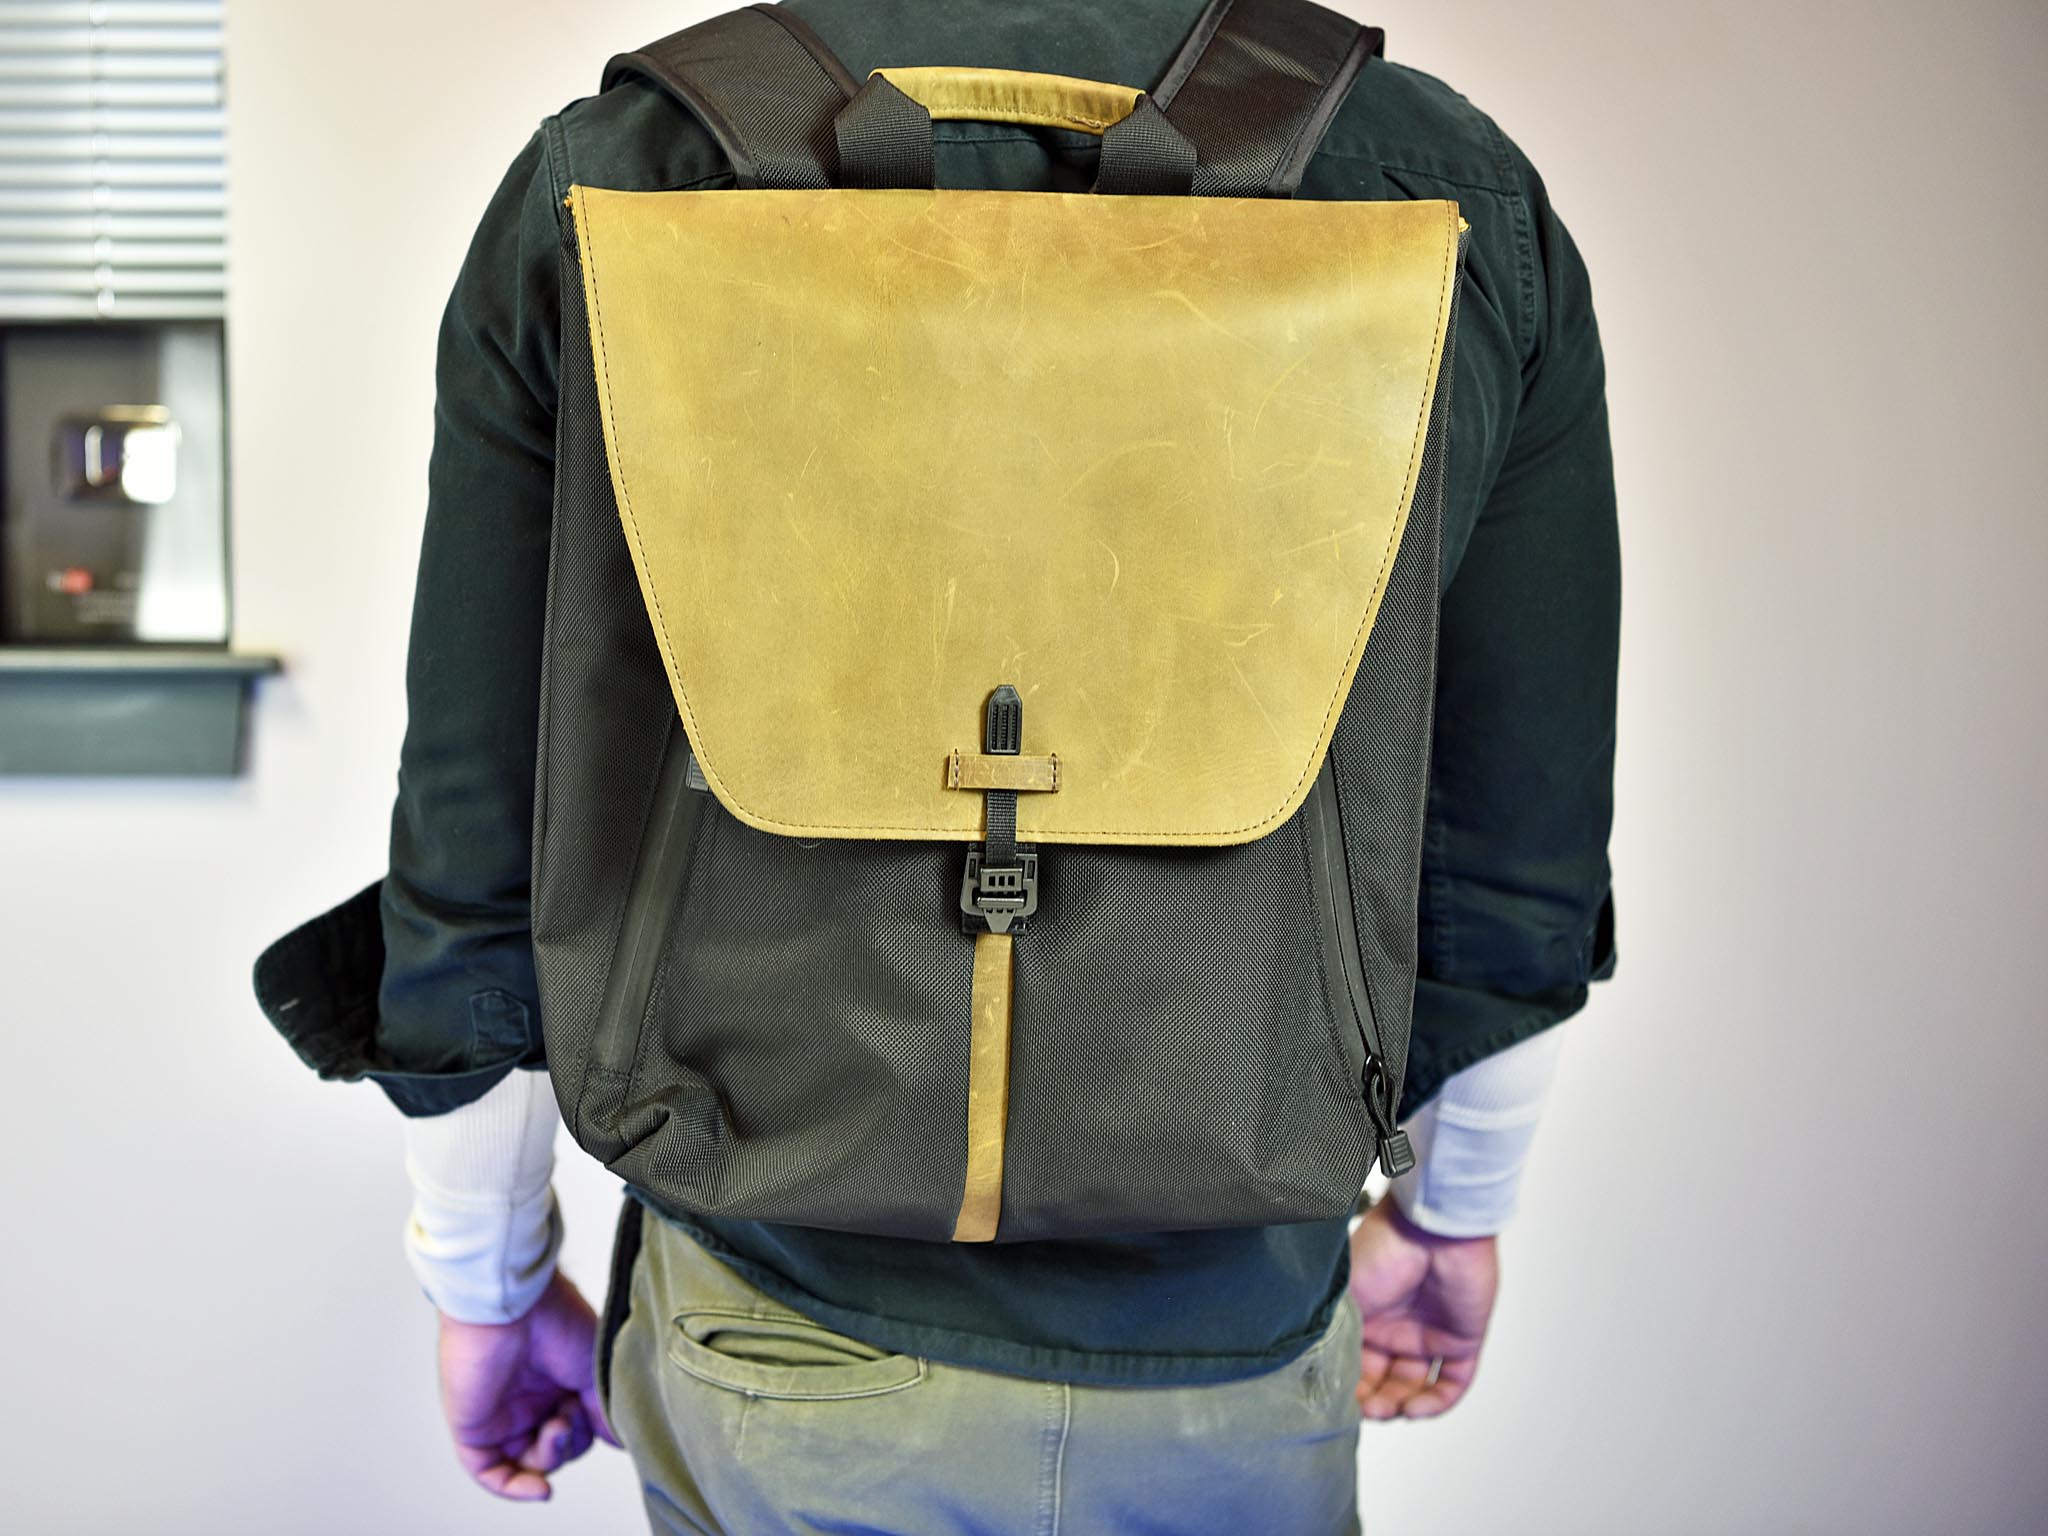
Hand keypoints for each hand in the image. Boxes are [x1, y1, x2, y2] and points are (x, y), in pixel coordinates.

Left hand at [437, 1271, 621, 1499]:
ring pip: (526, 1462)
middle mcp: (528, 1398)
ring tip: (556, 1427)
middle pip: (552, 1448)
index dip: (587, 1433)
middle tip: (571, 1416)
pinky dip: (514, 1487)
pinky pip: (488, 1472)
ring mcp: (500, 1413)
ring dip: (549, 1459)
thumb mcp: (594, 1370)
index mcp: (556, 1381)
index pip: (574, 1427)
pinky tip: (540, 1489)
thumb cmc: (555, 1319)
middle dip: (569, 1443)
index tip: (597, 1419)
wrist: (514, 1305)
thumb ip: (602, 1410)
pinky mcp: (473, 1426)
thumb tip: (620, 1442)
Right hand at [1348, 1194, 1498, 1420]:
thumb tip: (1312, 1366)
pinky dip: (1435, 1403)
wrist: (1433, 1227)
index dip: (1347, 1386)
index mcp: (1366, 1314)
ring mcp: (1430, 1334)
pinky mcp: (1461, 1340)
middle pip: (1384, 1380)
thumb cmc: (1385, 1247)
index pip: (1355, 1363)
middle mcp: (1396, 1327)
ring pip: (1415, 1387)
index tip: (1337, 1400)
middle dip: (1373, 1401)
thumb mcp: (1344, 1292)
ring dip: (1400, 1405)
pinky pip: (1453, 1384)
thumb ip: (1331, 1329)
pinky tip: (1414, 1407)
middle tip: (1364, 1409)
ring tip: (1388, 1409)